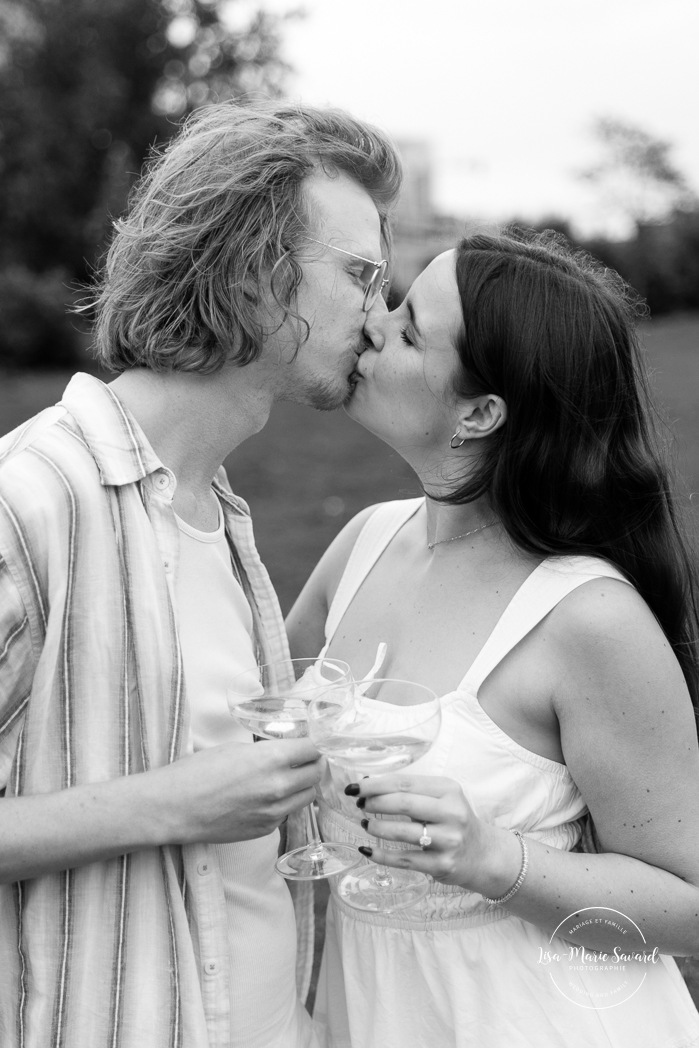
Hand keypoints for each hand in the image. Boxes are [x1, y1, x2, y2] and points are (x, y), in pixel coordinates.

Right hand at [152, 739, 321, 845]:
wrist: (175, 808)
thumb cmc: (198, 771)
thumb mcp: (236, 749)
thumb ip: (267, 751)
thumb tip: (287, 751)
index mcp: (272, 758)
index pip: (313, 749)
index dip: (315, 743)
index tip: (312, 742)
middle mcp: (279, 786)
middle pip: (316, 773)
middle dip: (314, 763)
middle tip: (305, 758)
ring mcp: (274, 811)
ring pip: (308, 796)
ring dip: (303, 785)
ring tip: (289, 777)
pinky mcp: (266, 829)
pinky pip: (287, 812)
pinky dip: (285, 803)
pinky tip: (267, 796)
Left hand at [350, 774, 511, 890]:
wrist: (483, 854)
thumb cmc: (453, 821)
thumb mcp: (441, 799)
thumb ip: (410, 792)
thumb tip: (367, 785)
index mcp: (449, 790)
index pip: (405, 782)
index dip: (376, 785)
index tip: (355, 787)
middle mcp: (452, 813)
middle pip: (404, 803)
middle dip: (375, 803)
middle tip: (360, 804)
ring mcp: (448, 840)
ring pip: (403, 832)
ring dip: (377, 827)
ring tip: (366, 824)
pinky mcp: (443, 865)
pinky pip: (405, 860)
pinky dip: (382, 855)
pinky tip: (367, 850)